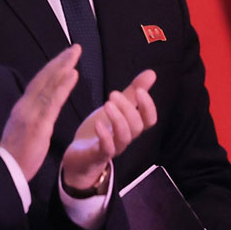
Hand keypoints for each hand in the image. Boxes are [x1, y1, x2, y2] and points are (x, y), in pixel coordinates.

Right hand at [0, 45, 80, 176]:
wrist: (7, 170)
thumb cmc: (17, 154)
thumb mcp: (24, 129)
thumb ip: (31, 115)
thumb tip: (39, 106)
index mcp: (23, 107)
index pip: (39, 83)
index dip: (52, 68)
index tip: (64, 57)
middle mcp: (26, 105)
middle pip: (44, 78)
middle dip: (60, 61)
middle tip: (75, 48)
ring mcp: (31, 113)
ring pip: (49, 85)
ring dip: (63, 67)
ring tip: (75, 54)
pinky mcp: (39, 124)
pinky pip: (53, 101)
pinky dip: (63, 86)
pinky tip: (73, 74)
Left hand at [60, 70, 158, 193]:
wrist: (79, 156)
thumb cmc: (100, 130)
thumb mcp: (116, 107)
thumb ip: (131, 93)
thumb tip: (152, 73)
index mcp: (131, 127)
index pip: (150, 120)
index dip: (148, 106)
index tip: (139, 91)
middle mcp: (125, 138)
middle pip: (136, 127)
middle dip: (128, 108)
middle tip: (112, 94)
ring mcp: (113, 148)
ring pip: (124, 137)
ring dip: (118, 119)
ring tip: (107, 104)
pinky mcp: (97, 155)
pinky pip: (107, 149)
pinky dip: (104, 136)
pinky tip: (98, 123)